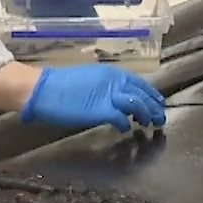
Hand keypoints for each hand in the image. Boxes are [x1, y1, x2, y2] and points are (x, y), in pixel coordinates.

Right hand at [21, 64, 165, 131]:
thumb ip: (106, 87)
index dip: (152, 95)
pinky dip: (126, 125)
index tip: (158, 103)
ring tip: (149, 125)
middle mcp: (114, 82)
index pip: (140, 83)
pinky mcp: (102, 110)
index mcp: (112, 73)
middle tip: (160, 119)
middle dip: (154, 107)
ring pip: (137, 105)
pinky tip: (126, 129)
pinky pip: (121, 118)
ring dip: (146, 116)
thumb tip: (118, 97)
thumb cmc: (61, 85)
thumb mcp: (90, 79)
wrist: (43, 89)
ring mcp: (109, 95)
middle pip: (143, 95)